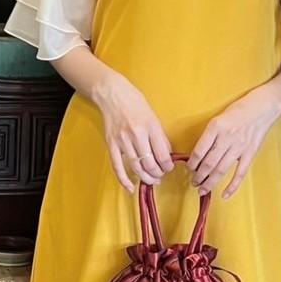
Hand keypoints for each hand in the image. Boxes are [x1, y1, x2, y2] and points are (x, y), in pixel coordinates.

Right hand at [92, 70, 173, 192]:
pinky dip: (124, 180)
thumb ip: (160, 136)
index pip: (162, 155)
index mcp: (150, 127)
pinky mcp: (111, 144)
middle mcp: (137, 135)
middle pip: (150, 164)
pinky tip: (130, 188)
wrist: (112, 94)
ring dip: (146, 177)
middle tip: (161, 175)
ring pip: (136, 167)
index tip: (169, 167)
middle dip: (158, 174)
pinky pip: (117, 166)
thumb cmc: (135, 102)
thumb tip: (166, 155)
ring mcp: (122, 140)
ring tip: (152, 180)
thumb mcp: (153, 116)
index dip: (168, 166)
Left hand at [188, 88, 280, 199]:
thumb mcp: (218, 117)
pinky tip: (225, 195)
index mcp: (216, 127)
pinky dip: (232, 186)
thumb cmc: (238, 110)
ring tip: (202, 190)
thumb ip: (210, 135)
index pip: (199, 150)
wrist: (262, 107)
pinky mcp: (250, 153)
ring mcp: (240, 147)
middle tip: (193, 183)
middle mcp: (227, 138)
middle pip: (209, 163)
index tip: (189, 168)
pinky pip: (240, 173)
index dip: (192, 163)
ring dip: (210, 182)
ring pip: (221, 170)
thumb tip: (199, 154)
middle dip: (199, 176)